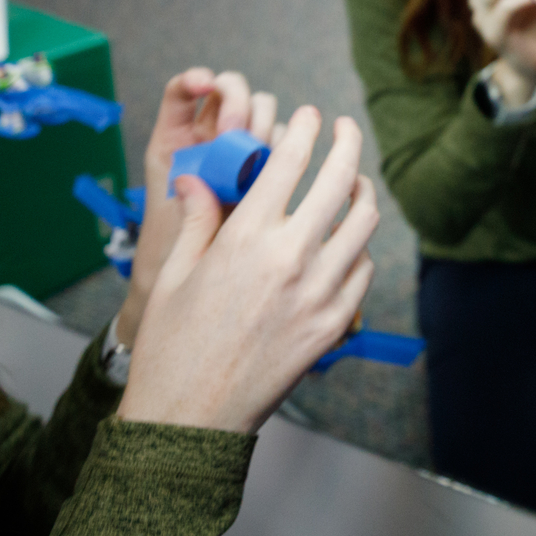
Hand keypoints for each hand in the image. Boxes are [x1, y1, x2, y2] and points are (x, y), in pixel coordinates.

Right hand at [117, 108, 378, 434]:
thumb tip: (197, 178)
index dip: (304, 128)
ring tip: (353, 182)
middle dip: (347, 142)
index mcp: (246, 237)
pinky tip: (345, 243)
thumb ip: (196, 218)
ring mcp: (320, 292)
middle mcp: (291, 258)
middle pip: (340, 180)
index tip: (310, 115)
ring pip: (363, 223)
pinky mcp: (335, 325)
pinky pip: (363, 270)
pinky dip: (359, 248)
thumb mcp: (172, 274)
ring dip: (361, 193)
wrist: (189, 420)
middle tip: (344, 128)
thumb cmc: (171, 347)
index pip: (289, 160)